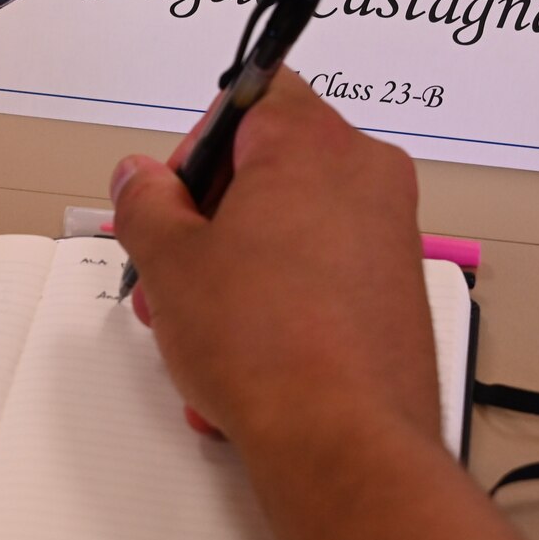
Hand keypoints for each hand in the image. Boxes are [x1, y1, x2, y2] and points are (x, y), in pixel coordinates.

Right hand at [109, 69, 441, 452]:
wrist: (343, 443)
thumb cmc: (265, 344)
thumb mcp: (170, 262)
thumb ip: (145, 203)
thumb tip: (141, 178)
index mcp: (314, 144)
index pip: (254, 96)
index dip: (200, 145)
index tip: (172, 199)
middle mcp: (367, 178)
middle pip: (268, 172)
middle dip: (207, 226)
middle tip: (170, 279)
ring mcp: (390, 238)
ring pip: (290, 234)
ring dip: (235, 277)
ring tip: (200, 338)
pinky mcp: (398, 294)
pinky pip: (322, 281)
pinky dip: (279, 310)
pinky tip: (242, 369)